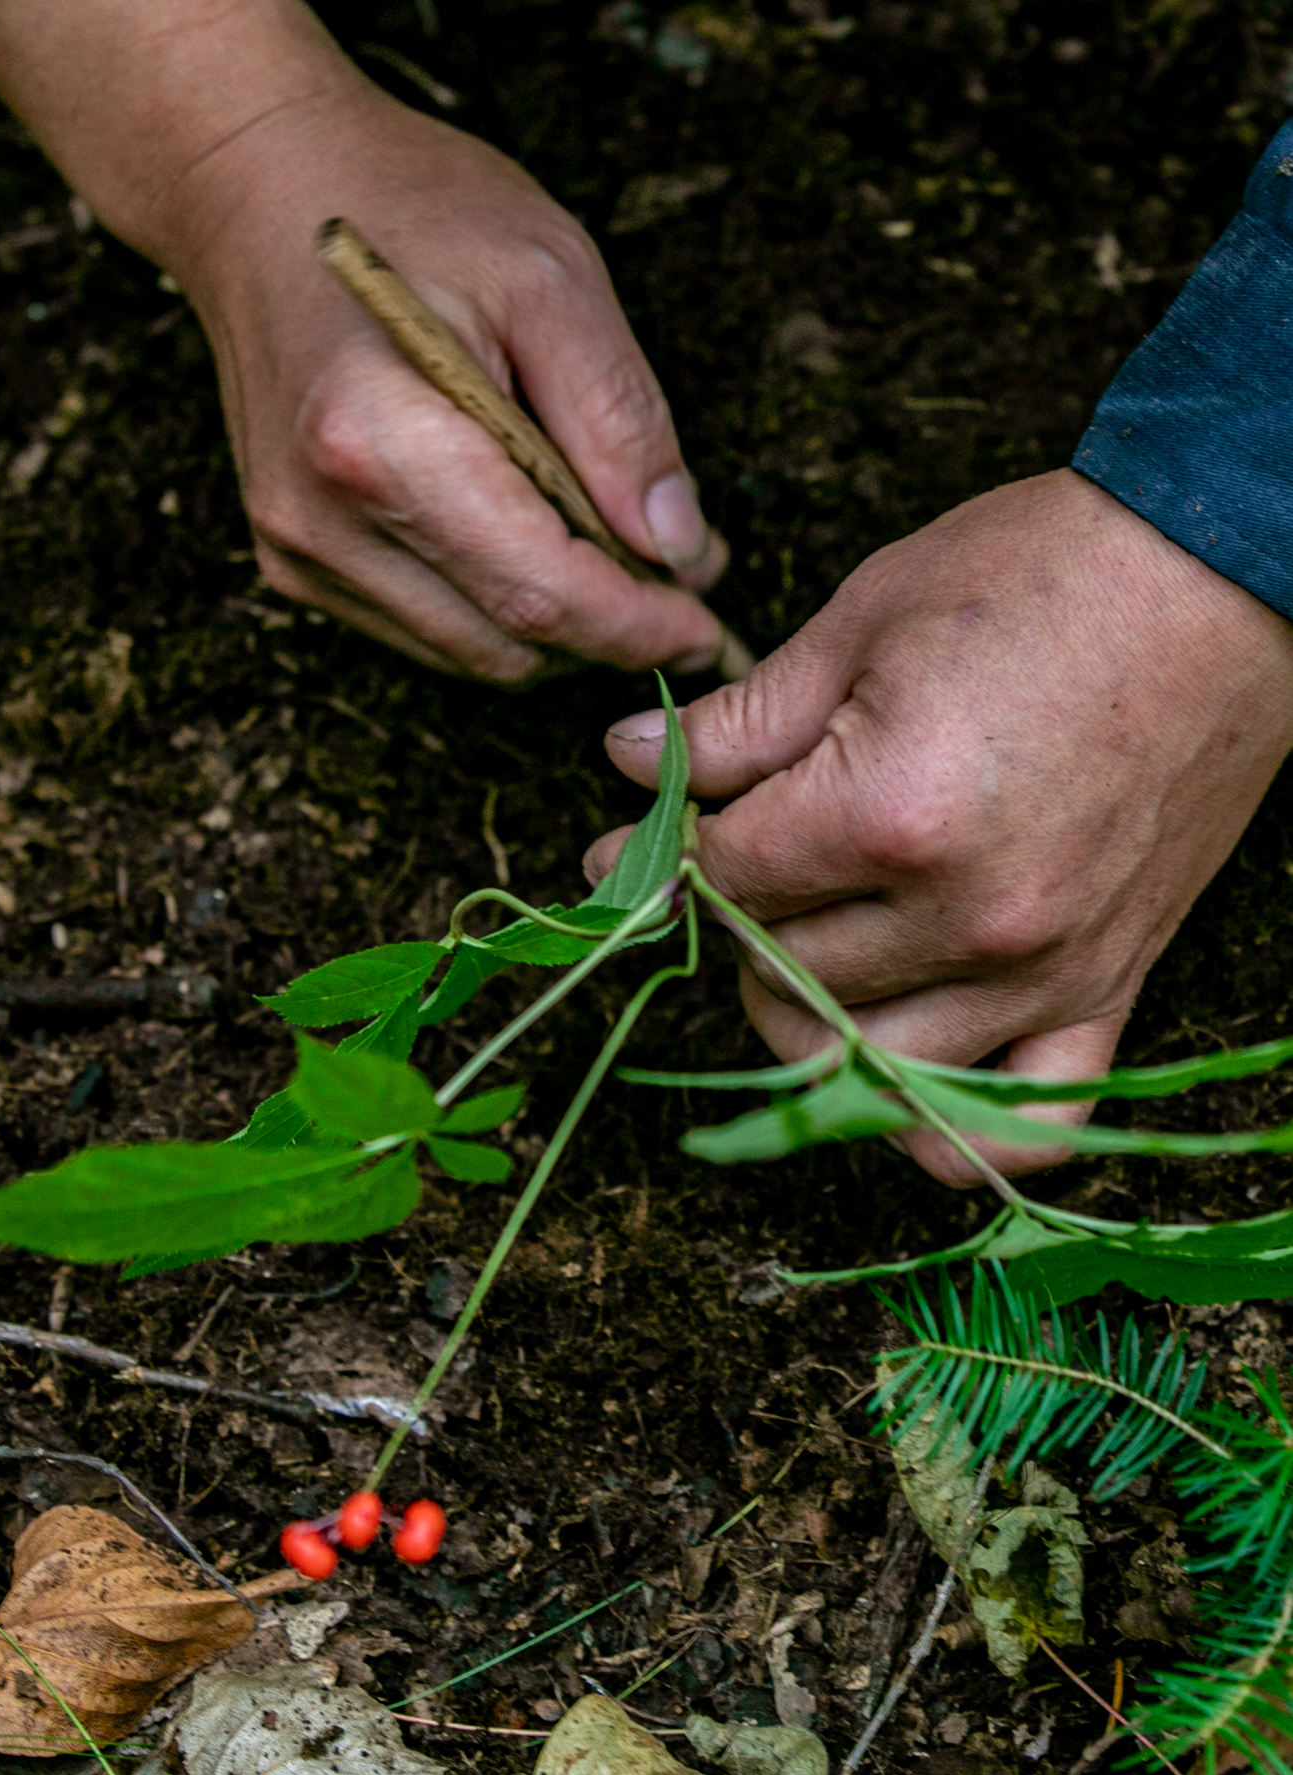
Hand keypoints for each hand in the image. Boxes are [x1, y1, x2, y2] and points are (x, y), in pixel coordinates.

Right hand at [0, 0, 726, 683]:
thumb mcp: (550, 276)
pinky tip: (524, 532)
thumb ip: (619, 420)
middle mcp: (324, 519)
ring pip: (472, 654)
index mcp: (377, 442)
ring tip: (607, 544)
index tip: (709, 625)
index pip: (537, 593)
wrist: (257, 189)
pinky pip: (428, 631)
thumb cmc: (409, 208)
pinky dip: (497, 608)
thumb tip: (679, 547)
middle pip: (509, 642)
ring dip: (556, 626)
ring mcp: (300, 551)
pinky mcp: (294, 563)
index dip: (638, 628)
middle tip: (676, 570)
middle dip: (608, 630)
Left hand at [585, 470, 1292, 1183]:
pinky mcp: (1109, 990)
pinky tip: (903, 1064)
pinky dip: (950, 1125)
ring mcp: (1043, 971)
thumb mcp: (864, 620)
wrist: (1217, 577)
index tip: (651, 832)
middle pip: (780, 976)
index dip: (666, 852)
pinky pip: (1025, 1127)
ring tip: (805, 948)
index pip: (727, 880)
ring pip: (864, 1068)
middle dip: (734, 921)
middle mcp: (965, 917)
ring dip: (808, 1020)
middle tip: (736, 868)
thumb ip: (739, 722)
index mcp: (889, 813)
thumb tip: (628, 763)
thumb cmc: (1044, 576)